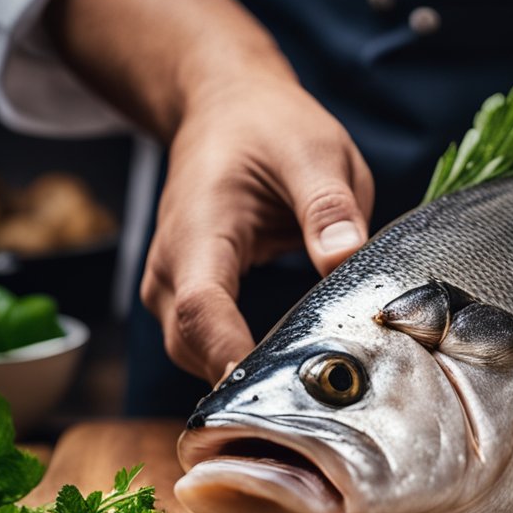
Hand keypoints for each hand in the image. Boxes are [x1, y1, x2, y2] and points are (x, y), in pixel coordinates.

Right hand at [140, 64, 372, 382]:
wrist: (225, 109)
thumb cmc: (268, 128)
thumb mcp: (314, 150)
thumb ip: (328, 207)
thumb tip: (341, 260)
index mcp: (200, 226)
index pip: (202, 308)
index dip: (232, 356)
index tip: (276, 393)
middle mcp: (171, 264)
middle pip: (190, 346)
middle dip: (243, 384)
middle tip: (314, 402)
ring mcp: (172, 284)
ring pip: (193, 355)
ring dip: (242, 379)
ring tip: (310, 388)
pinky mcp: (188, 296)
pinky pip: (204, 347)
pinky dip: (240, 364)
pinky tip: (291, 369)